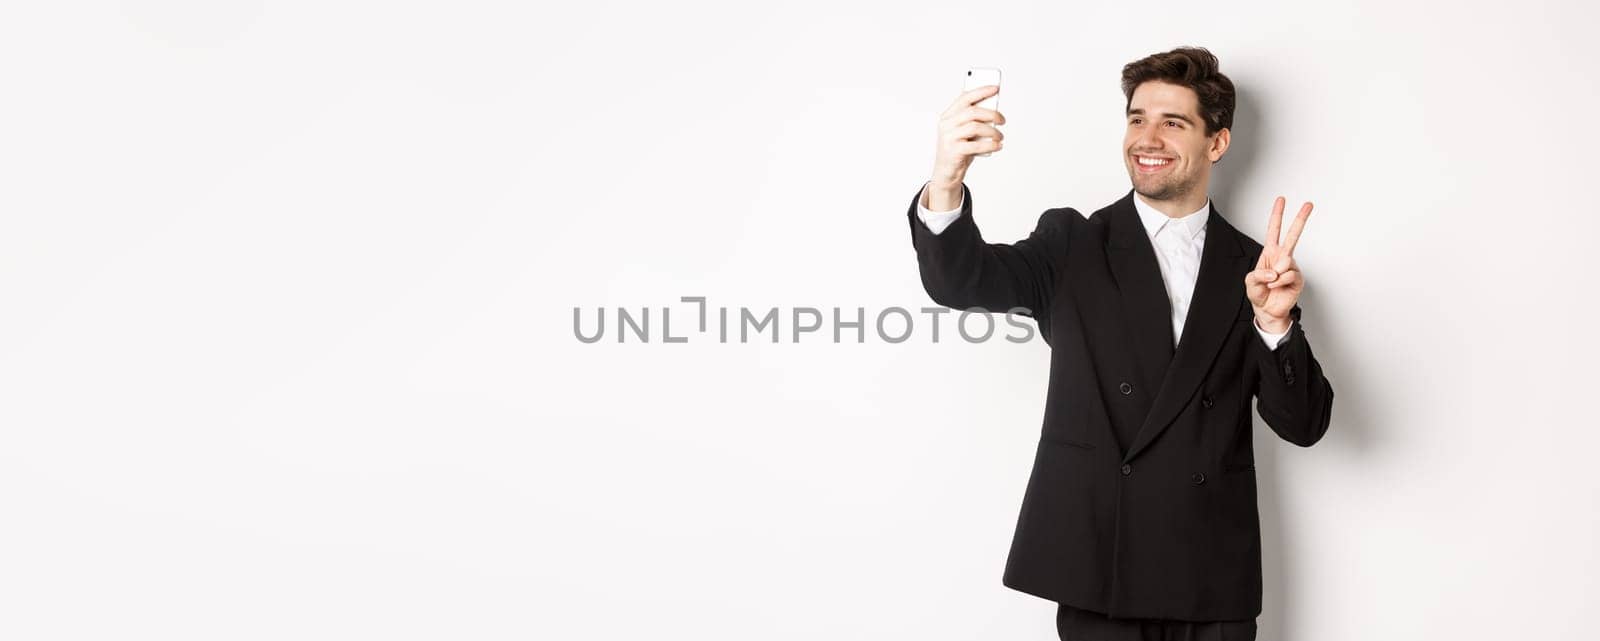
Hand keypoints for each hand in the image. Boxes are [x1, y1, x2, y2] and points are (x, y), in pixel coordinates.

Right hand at [928, 85, 1005, 203]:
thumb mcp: (964, 132)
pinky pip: (976, 145)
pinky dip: (990, 145)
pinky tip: (998, 146)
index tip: (996, 88)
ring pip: (975, 127)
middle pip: (972, 111)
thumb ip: (974, 121)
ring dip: (992, 131)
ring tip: (1000, 137)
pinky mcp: (954, 151)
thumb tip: (994, 112)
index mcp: (948, 116)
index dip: (981, 91)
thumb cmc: (958, 149)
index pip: (964, 97)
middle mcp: (946, 124)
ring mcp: (948, 137)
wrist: (946, 172)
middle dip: (992, 113)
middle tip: (1002, 120)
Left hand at [1245, 196, 1312, 332]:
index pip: (1274, 230)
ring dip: (1274, 276)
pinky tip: (1277, 287)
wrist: (1268, 310)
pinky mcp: (1298, 278)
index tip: (1281, 200)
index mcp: (1270, 252)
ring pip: (1285, 263)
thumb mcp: (1250, 281)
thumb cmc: (1259, 293)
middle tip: (1309, 204)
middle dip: (1300, 219)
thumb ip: (1258, 274)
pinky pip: (1288, 275)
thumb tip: (1275, 271)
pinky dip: (1279, 283)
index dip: (1277, 215)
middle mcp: (1283, 257)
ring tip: (1271, 284)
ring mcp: (1291, 267)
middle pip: (1293, 235)